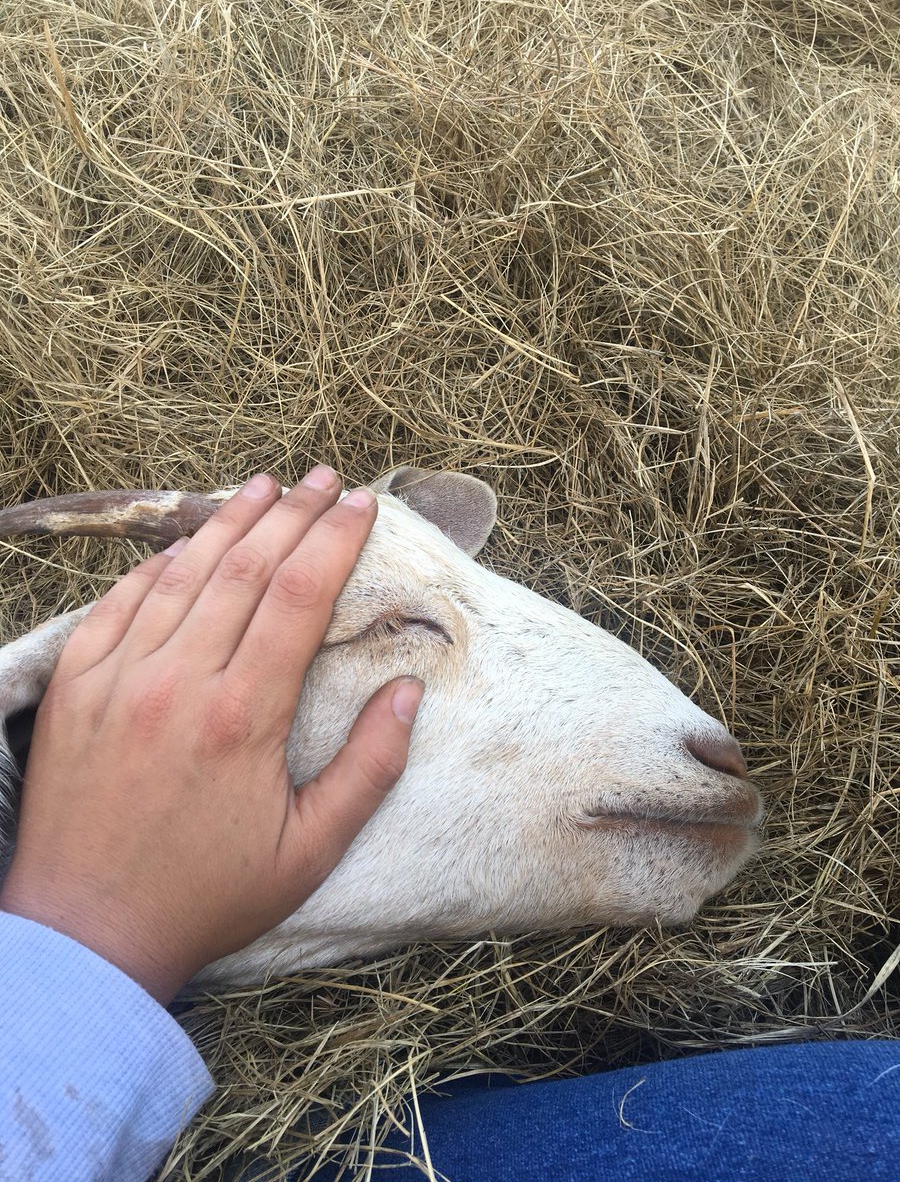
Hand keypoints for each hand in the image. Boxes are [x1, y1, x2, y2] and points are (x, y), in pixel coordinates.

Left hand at [0, 468, 422, 1004]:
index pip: (297, 599)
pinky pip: (118, 605)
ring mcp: (116, 680)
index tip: (360, 504)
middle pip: (244, 571)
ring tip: (263, 485)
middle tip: (322, 477)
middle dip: (291, 516)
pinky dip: (157, 566)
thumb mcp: (309, 850)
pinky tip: (186, 543)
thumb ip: (368, 769)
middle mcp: (176, 683)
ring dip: (228, 523)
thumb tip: (407, 692)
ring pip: (182, 576)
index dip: (333, 542)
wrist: (85, 932)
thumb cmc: (207, 895)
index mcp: (240, 718)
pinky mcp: (73, 689)